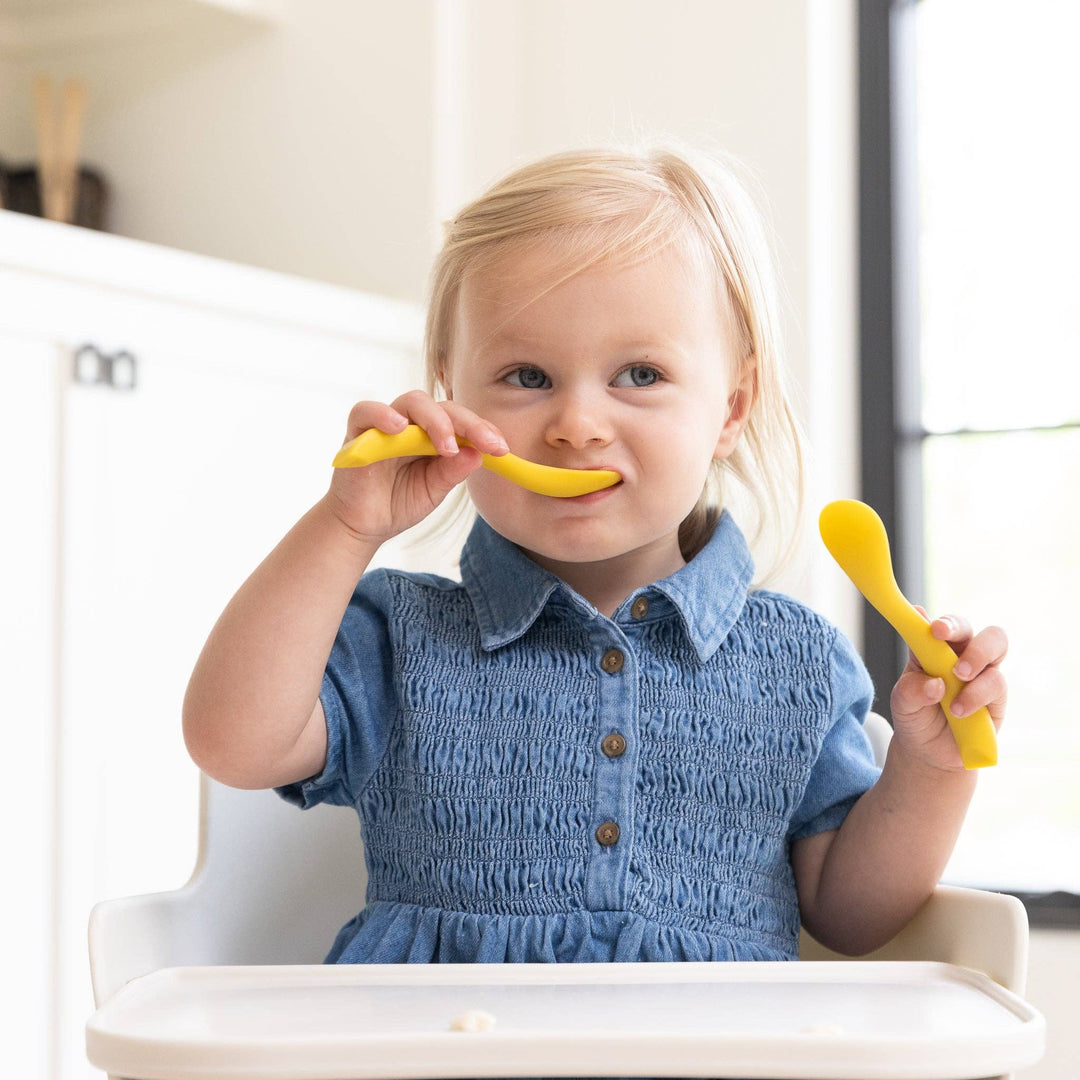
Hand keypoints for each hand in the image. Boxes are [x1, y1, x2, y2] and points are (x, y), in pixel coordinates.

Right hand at [322, 390, 507, 544]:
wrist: (362, 525)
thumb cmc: (397, 503)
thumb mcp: (433, 490)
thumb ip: (452, 471)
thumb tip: (477, 453)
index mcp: (433, 435)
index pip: (461, 421)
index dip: (483, 430)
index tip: (502, 449)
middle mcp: (412, 424)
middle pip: (443, 407)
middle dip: (469, 424)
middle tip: (487, 444)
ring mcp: (385, 425)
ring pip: (413, 402)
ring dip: (435, 420)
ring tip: (447, 445)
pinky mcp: (357, 431)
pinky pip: (366, 411)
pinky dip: (382, 414)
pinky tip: (398, 427)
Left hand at [889, 611, 1007, 771]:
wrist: (930, 752)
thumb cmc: (915, 717)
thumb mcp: (902, 705)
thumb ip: (911, 690)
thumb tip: (935, 683)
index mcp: (934, 648)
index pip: (943, 626)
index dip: (942, 622)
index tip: (934, 628)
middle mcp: (961, 655)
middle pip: (972, 625)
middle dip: (964, 631)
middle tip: (946, 645)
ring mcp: (982, 673)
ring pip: (995, 648)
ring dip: (974, 663)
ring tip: (954, 693)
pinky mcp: (996, 696)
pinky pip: (996, 684)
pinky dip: (976, 697)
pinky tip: (958, 712)